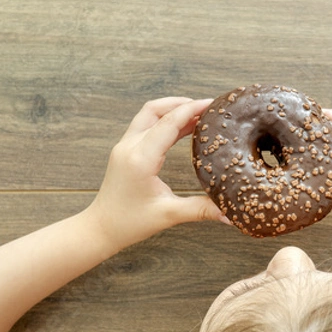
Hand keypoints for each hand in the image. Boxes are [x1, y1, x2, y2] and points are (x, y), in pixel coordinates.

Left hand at [86, 97, 224, 249]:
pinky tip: (183, 128)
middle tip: (207, 106)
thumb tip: (230, 215)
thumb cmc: (129, 223)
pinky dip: (165, 121)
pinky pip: (146, 125)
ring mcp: (125, 146)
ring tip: (198, 113)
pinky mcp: (125, 150)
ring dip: (172, 109)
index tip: (211, 103)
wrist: (101, 228)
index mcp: (141, 159)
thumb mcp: (169, 215)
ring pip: (149, 114)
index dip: (191, 109)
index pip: (168, 123)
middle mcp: (130, 147)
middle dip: (182, 103)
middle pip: (156, 109)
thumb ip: (200, 210)